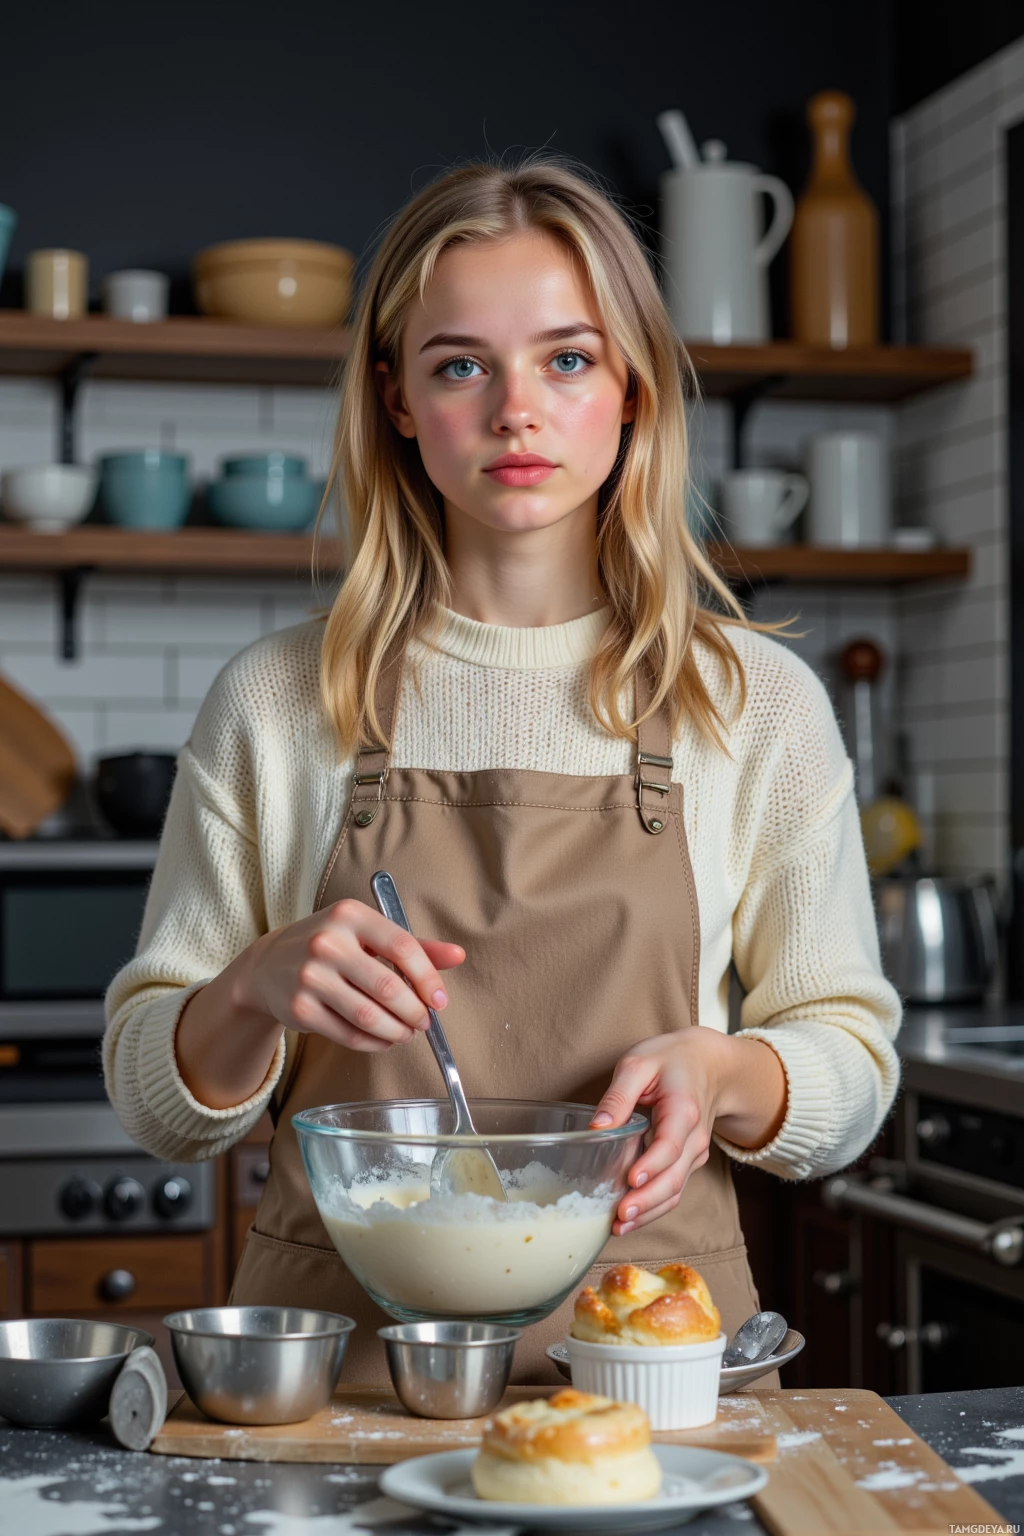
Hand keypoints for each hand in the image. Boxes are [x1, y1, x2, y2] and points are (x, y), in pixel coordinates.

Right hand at [235, 899, 464, 1052]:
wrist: (268, 965)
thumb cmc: (330, 945)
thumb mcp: (367, 933)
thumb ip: (414, 945)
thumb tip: (458, 956)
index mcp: (350, 915)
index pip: (402, 946)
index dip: (428, 978)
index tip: (440, 1000)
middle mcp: (327, 942)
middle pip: (388, 987)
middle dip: (415, 1012)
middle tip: (424, 1021)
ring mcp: (310, 977)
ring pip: (369, 1016)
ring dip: (397, 1031)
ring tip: (407, 1033)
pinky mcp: (300, 1009)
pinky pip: (349, 1035)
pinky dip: (375, 1043)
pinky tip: (385, 1039)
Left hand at [590, 1029, 785, 1236]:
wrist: (710, 1063)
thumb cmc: (670, 1060)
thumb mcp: (638, 1063)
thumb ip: (618, 1095)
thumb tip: (596, 1128)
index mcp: (683, 1110)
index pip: (670, 1145)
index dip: (651, 1166)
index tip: (630, 1181)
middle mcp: (694, 1137)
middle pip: (674, 1178)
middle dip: (647, 1201)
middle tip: (619, 1217)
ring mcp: (694, 1153)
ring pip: (675, 1190)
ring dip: (649, 1212)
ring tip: (618, 1227)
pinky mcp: (688, 1162)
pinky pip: (673, 1189)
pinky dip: (654, 1207)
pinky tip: (629, 1219)